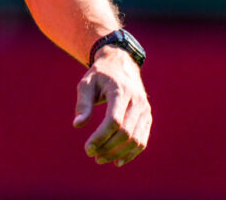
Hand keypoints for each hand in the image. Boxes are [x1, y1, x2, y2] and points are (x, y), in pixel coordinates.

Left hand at [73, 45, 151, 166]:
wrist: (121, 64)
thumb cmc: (100, 75)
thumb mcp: (87, 83)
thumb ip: (83, 104)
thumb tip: (77, 125)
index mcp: (120, 91)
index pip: (114, 120)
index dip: (101, 137)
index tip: (88, 148)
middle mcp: (137, 100)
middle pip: (125, 132)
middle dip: (108, 148)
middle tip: (92, 154)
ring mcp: (145, 109)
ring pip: (136, 139)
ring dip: (118, 153)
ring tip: (101, 159)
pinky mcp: (147, 117)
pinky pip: (143, 139)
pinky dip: (132, 153)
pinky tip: (118, 161)